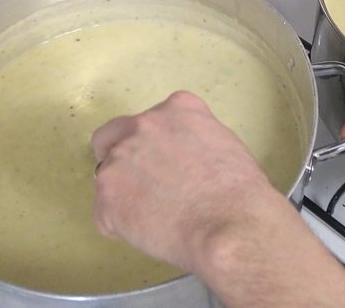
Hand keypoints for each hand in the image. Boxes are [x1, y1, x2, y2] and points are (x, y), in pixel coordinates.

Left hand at [90, 90, 284, 273]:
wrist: (230, 223)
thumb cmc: (239, 190)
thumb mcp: (223, 143)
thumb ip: (192, 140)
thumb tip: (181, 160)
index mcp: (175, 109)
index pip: (150, 120)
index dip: (154, 145)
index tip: (163, 163)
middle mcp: (142, 126)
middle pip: (112, 138)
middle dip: (123, 160)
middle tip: (143, 187)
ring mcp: (119, 160)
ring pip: (108, 179)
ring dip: (125, 196)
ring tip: (156, 219)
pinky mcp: (107, 196)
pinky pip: (106, 216)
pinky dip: (122, 227)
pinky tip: (151, 234)